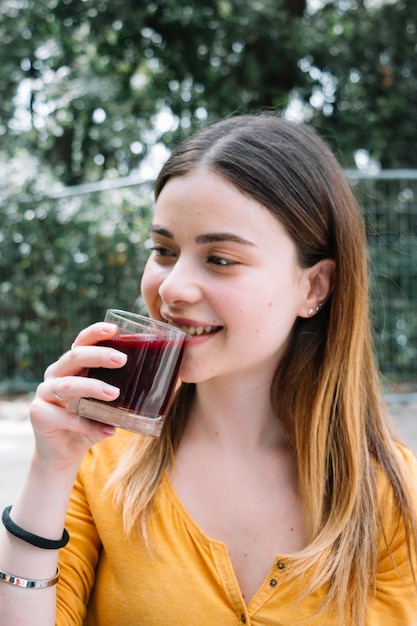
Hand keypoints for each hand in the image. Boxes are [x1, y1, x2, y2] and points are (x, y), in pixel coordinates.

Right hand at [30, 322, 126, 469]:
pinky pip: (62, 417)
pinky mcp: (39, 415)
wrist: (64, 453)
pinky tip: (106, 430)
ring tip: (115, 394)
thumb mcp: (114, 404)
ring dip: (92, 387)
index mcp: (75, 364)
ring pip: (66, 385)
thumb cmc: (92, 420)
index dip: (96, 332)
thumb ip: (135, 392)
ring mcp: (45, 393)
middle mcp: (57, 373)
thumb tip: (175, 382)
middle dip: (99, 355)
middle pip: (74, 356)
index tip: (114, 329)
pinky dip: (85, 424)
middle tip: (122, 359)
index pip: (83, 341)